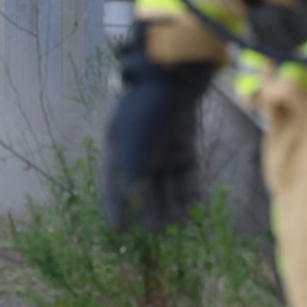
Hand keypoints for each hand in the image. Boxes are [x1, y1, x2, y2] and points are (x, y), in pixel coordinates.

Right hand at [101, 37, 213, 231]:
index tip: (119, 228)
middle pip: (143, 186)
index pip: (111, 182)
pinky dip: (188, 188)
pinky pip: (185, 173)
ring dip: (171, 201)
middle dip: (148, 209)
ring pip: (166, 182)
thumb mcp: (136, 135)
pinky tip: (194, 204)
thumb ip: (133, 164)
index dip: (114, 206)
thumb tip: (128, 194)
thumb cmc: (148, 103)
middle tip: (155, 232)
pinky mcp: (184, 144)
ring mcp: (162, 146)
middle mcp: (139, 149)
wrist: (176, 75)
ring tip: (179, 222)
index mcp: (118, 146)